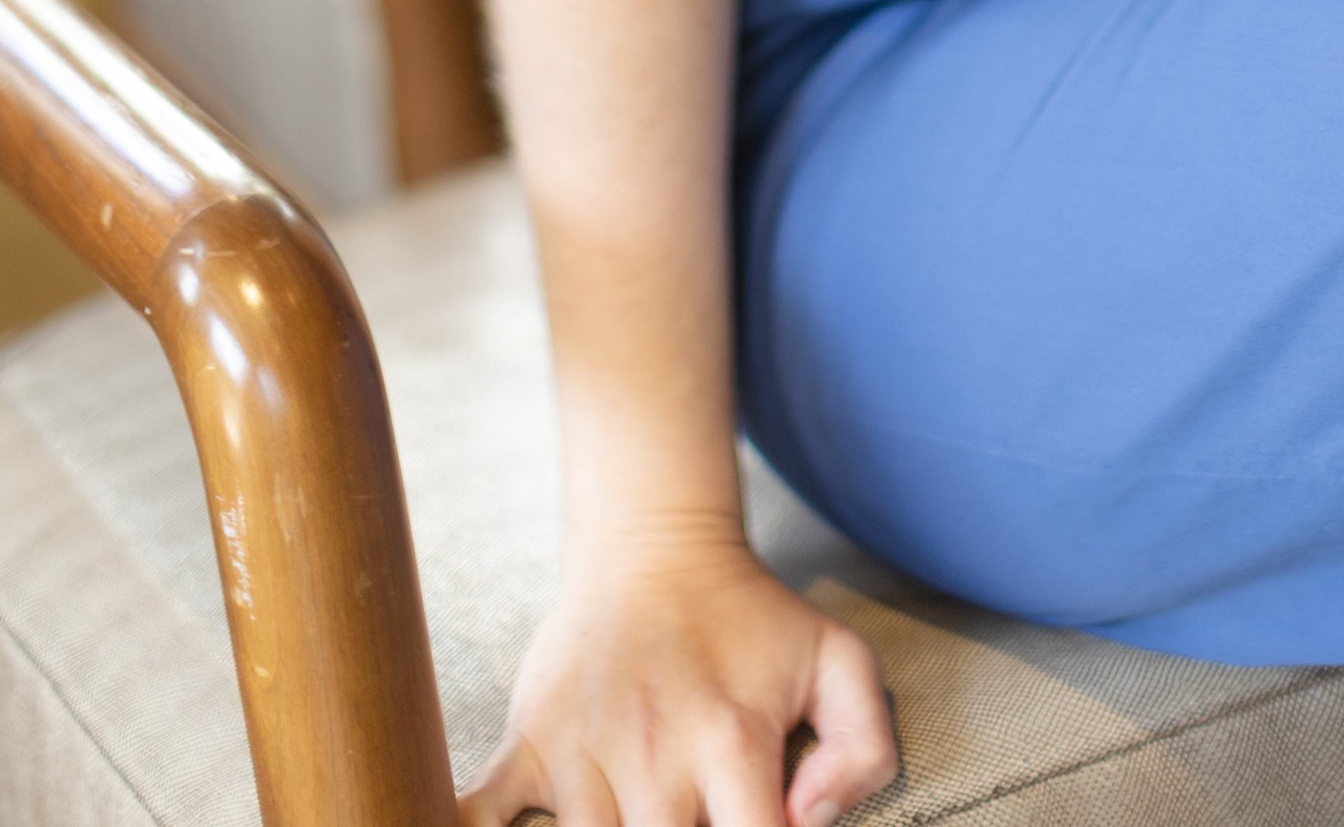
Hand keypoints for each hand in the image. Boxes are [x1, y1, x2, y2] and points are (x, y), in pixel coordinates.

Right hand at [462, 520, 898, 826]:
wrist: (655, 544)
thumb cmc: (751, 619)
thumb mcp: (837, 660)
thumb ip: (864, 746)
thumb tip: (809, 817)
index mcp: (731, 740)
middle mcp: (653, 754)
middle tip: (687, 819)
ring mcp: (582, 753)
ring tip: (636, 816)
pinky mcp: (528, 745)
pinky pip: (479, 815)